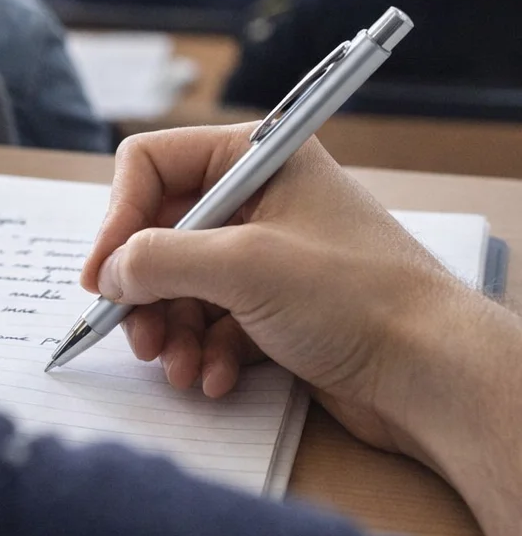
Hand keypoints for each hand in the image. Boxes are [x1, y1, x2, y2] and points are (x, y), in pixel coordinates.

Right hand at [80, 127, 477, 456]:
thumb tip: (108, 272)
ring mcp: (263, 253)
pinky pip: (211, 318)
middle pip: (161, 231)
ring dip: (170, 328)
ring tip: (176, 367)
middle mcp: (255, 198)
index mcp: (254, 158)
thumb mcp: (243, 266)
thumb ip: (160, 260)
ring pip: (181, 282)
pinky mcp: (271, 304)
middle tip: (135, 334)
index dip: (118, 218)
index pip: (152, 165)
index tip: (101, 276)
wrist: (434, 375)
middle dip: (144, 289)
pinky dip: (203, 349)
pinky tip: (213, 377)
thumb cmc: (354, 297)